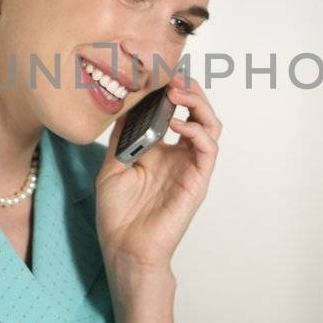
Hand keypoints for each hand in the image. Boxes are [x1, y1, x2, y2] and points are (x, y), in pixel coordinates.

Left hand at [95, 68, 220, 274]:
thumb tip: (122, 105)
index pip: (176, 112)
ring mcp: (190, 168)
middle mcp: (179, 156)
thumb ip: (121, 137)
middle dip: (190, 90)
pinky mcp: (197, 182)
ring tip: (179, 93)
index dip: (173, 91)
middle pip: (198, 113)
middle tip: (174, 78)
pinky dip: (198, 131)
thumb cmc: (119, 215)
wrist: (125, 249)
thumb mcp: (112, 166)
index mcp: (161, 151)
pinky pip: (208, 150)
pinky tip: (179, 124)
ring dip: (199, 104)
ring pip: (210, 126)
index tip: (160, 73)